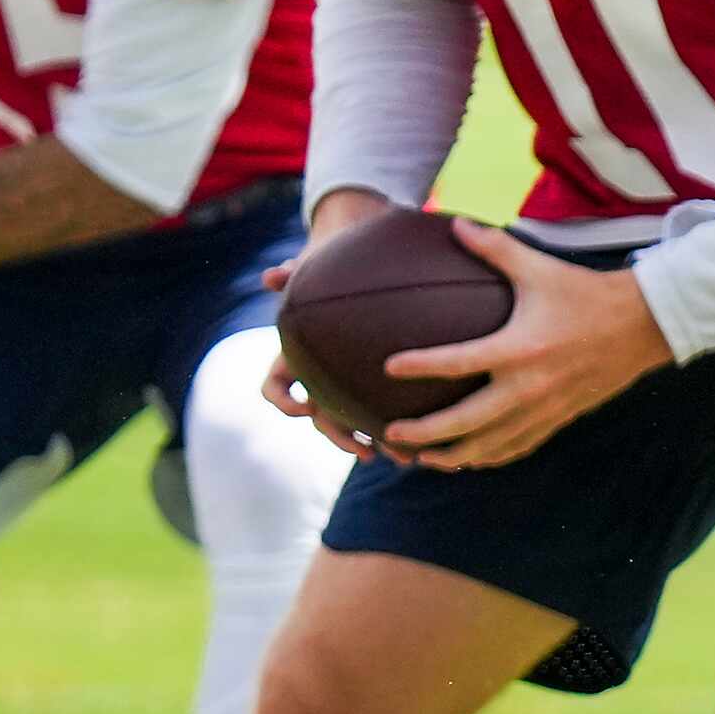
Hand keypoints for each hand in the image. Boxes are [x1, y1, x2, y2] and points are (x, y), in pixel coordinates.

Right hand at [257, 187, 393, 459]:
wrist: (356, 256)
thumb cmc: (334, 260)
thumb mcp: (318, 264)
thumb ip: (295, 272)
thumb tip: (271, 274)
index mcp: (299, 355)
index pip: (275, 387)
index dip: (283, 402)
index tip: (303, 407)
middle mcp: (323, 376)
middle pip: (325, 419)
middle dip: (344, 438)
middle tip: (367, 452)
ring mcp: (352, 382)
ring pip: (363, 424)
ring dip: (384, 443)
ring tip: (410, 456)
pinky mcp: (384, 381)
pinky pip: (395, 409)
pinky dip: (416, 424)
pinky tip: (443, 434)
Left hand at [377, 219, 672, 468]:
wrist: (642, 326)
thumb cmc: (585, 293)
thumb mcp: (540, 268)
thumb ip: (495, 248)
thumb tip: (455, 223)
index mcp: (520, 348)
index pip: (458, 363)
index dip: (420, 366)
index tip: (388, 367)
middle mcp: (529, 386)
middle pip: (466, 422)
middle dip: (424, 435)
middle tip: (391, 436)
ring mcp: (545, 409)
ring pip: (489, 447)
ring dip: (452, 456)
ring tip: (421, 460)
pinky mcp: (559, 419)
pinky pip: (517, 448)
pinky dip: (488, 457)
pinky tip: (468, 459)